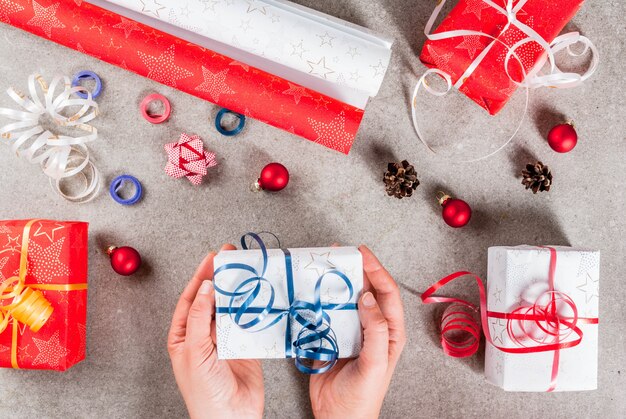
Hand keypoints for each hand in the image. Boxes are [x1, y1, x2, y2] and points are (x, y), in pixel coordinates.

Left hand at [168, 245, 263, 418]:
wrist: (231, 418)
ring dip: (238, 290)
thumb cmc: (204, 393)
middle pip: (212, 299)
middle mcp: (203, 335)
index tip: (212, 258)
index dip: (202, 277)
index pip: (191, 298)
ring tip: (246, 270)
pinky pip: (248, 321)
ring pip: (231, 307)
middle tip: (231, 256)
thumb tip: (207, 288)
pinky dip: (253, 307)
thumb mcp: (194, 351)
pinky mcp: (244, 345)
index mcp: (184, 336)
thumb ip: (200, 318)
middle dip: (221, 277)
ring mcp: (224, 339)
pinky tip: (257, 295)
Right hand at [309, 245, 405, 418]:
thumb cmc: (363, 396)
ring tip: (323, 265)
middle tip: (339, 253)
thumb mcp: (375, 363)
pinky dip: (319, 300)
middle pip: (365, 290)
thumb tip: (366, 297)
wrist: (337, 418)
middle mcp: (370, 326)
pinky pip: (326, 313)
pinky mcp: (330, 336)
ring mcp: (350, 330)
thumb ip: (375, 329)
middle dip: (354, 269)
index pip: (386, 293)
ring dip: (335, 282)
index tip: (362, 253)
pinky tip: (311, 290)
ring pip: (344, 299)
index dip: (376, 270)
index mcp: (389, 331)